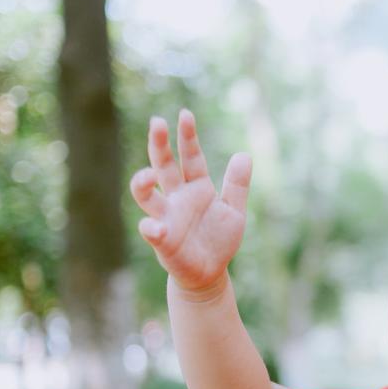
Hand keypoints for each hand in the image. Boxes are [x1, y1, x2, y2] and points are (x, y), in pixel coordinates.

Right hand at [129, 108, 252, 293]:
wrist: (210, 273)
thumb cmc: (219, 240)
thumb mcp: (235, 211)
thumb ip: (237, 185)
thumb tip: (244, 154)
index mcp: (196, 188)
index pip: (190, 157)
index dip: (187, 137)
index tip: (185, 114)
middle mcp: (177, 198)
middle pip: (164, 166)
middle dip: (159, 145)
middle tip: (156, 122)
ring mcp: (167, 218)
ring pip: (147, 196)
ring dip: (143, 183)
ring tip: (148, 174)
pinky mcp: (163, 241)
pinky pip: (152, 231)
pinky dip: (151, 228)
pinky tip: (155, 227)